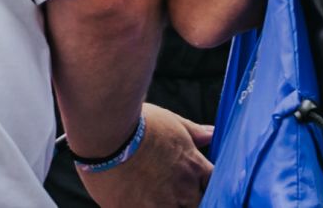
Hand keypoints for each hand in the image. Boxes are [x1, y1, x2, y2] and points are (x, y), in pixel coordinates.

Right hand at [76, 104, 210, 207]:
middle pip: (198, 205)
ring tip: (151, 194)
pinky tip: (135, 200)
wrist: (108, 135)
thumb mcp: (171, 123)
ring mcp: (162, 206)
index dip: (205, 187)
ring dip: (169, 205)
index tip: (195, 185)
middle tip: (169, 190)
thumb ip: (193, 133)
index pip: (213, 186)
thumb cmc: (139, 124)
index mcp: (193, 167)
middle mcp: (183, 190)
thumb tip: (212, 134)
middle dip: (189, 201)